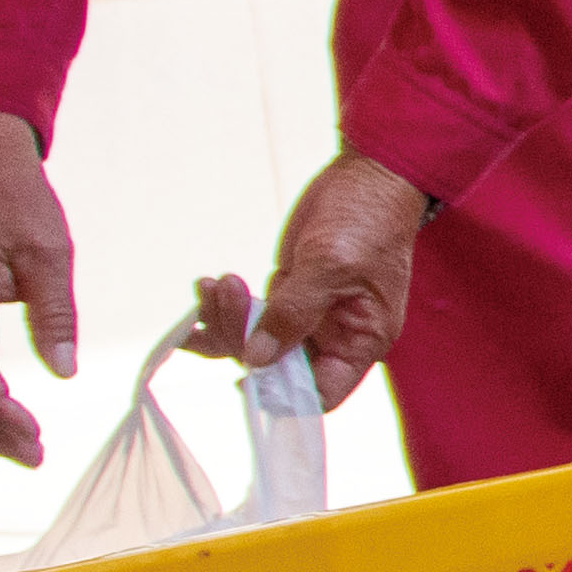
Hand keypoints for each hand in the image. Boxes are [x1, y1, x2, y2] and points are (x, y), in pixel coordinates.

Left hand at [193, 150, 425, 409]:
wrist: (368, 179)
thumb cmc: (368, 219)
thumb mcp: (331, 264)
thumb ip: (294, 313)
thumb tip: (257, 359)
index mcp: (360, 340)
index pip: (320, 392)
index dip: (282, 392)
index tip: (245, 370)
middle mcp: (334, 338)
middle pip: (276, 370)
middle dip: (241, 338)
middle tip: (227, 295)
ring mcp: (308, 319)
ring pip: (254, 345)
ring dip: (224, 320)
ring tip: (216, 283)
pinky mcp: (286, 297)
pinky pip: (248, 320)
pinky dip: (220, 311)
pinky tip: (204, 291)